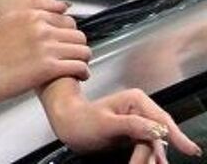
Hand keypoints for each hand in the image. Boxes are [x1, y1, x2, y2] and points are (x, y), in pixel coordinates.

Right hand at [0, 0, 90, 102]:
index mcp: (32, 15)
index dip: (70, 34)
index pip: (67, 19)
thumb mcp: (11, 20)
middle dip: (78, 47)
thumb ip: (38, 9)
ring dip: (83, 59)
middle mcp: (40, 28)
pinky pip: (79, 66)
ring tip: (76, 67)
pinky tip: (78, 76)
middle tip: (73, 57)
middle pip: (78, 34)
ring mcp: (45, 47)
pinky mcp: (49, 67)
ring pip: (83, 50)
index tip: (67, 44)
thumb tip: (65, 6)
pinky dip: (83, 72)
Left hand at [45, 88, 201, 159]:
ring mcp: (138, 121)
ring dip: (149, 157)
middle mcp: (139, 108)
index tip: (189, 149)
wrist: (69, 125)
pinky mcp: (135, 132)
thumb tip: (154, 130)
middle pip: (159, 135)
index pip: (161, 120)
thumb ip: (131, 125)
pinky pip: (147, 147)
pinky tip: (143, 163)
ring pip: (154, 144)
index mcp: (135, 100)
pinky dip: (146, 157)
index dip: (176, 135)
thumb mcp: (105, 124)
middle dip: (155, 152)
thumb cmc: (82, 121)